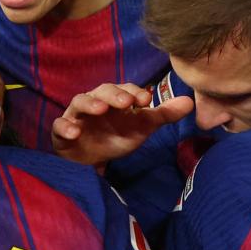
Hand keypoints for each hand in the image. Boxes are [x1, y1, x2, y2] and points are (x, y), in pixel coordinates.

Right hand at [51, 82, 193, 168]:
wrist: (90, 159)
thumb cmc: (116, 136)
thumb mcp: (141, 127)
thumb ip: (163, 114)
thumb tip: (190, 101)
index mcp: (114, 99)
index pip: (125, 90)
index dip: (134, 93)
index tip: (147, 100)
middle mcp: (95, 102)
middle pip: (102, 91)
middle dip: (114, 95)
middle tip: (126, 102)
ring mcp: (77, 116)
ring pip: (80, 102)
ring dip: (90, 104)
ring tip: (100, 109)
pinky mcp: (62, 132)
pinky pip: (60, 125)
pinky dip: (65, 126)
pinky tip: (74, 132)